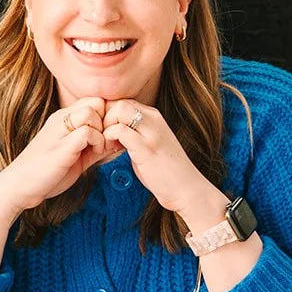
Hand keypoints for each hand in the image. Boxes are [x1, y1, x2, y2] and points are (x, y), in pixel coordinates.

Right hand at [0, 97, 110, 212]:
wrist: (19, 187)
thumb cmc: (47, 173)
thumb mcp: (76, 157)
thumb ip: (93, 147)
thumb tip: (116, 142)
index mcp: (63, 119)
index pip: (94, 101)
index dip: (107, 116)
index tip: (109, 135)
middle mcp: (60, 120)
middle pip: (96, 101)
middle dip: (108, 119)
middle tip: (107, 140)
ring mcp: (59, 131)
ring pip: (91, 112)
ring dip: (102, 130)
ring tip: (99, 148)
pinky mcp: (60, 147)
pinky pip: (86, 132)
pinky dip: (97, 141)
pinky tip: (95, 154)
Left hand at [101, 100, 215, 216]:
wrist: (186, 189)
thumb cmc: (166, 172)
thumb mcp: (149, 145)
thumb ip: (135, 134)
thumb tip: (115, 131)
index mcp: (155, 118)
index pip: (124, 102)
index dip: (110, 116)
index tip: (108, 134)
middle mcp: (154, 120)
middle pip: (120, 102)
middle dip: (105, 119)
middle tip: (105, 139)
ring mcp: (151, 133)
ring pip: (119, 110)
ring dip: (106, 126)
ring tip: (108, 145)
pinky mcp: (146, 148)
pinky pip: (120, 130)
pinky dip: (109, 138)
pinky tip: (111, 151)